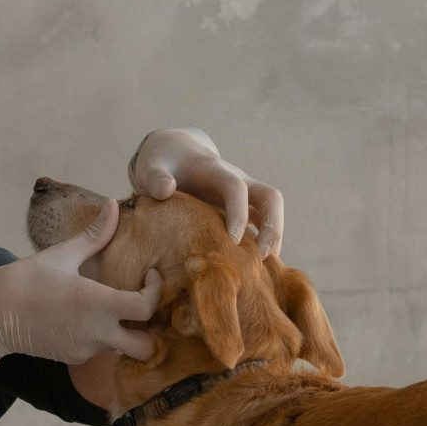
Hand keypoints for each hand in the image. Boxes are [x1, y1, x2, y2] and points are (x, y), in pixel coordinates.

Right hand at [0, 201, 161, 369]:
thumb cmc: (24, 280)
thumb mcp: (60, 255)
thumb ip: (94, 235)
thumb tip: (113, 204)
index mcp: (95, 303)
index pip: (145, 308)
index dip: (155, 292)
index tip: (149, 277)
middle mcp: (95, 333)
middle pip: (146, 347)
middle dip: (153, 331)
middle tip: (144, 306)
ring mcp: (85, 349)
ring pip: (123, 349)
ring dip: (128, 332)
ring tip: (119, 309)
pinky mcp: (74, 357)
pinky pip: (101, 350)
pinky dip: (104, 336)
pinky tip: (91, 318)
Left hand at [131, 127, 285, 259]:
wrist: (176, 154)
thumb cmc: (163, 164)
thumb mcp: (153, 166)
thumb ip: (155, 178)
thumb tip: (166, 190)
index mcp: (216, 171)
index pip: (236, 188)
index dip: (238, 214)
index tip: (232, 241)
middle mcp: (239, 181)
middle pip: (271, 198)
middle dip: (272, 228)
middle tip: (261, 258)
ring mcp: (245, 195)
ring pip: (272, 213)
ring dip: (273, 240)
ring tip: (261, 271)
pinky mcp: (244, 208)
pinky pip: (263, 225)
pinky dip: (262, 245)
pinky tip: (252, 270)